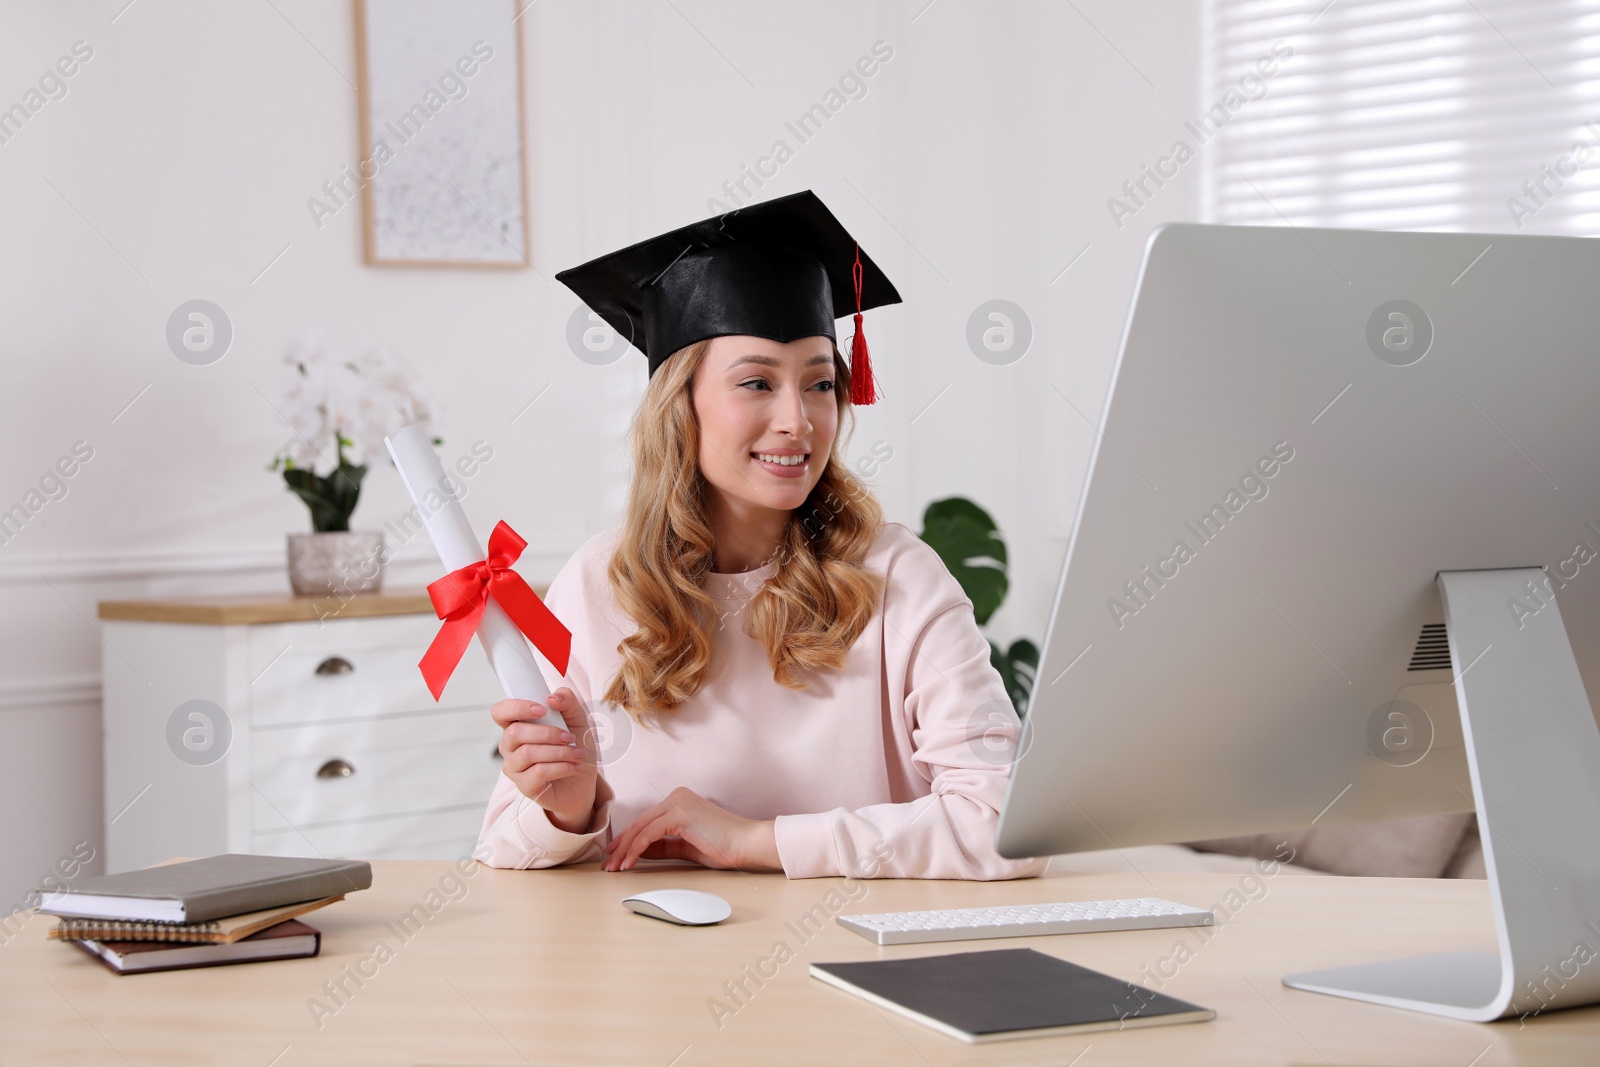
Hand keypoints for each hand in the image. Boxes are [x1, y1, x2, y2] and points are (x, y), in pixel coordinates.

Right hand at [492, 688, 596, 831]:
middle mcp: (510, 746)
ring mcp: (515, 767)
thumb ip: (567, 702)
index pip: (500, 712)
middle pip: (514, 733)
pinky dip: (562, 767)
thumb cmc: (575, 746)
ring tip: (577, 754)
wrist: (584, 779)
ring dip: (559, 752)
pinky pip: (539, 772)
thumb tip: (553, 697)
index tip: (542, 710)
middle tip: (569, 737)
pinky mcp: (524, 786)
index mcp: (518, 724)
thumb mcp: (577, 719)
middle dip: (548, 733)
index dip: (517, 708)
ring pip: (528, 753)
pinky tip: (574, 767)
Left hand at [603, 787, 780, 872]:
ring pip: (641, 828)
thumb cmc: (724, 845)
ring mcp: (677, 803)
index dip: (627, 840)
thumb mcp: (687, 847)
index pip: (646, 821)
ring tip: (615, 868)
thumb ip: (664, 846)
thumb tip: (639, 851)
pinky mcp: (679, 814)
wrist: (747, 843)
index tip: (615, 857)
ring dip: (625, 850)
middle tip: (608, 865)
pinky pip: (649, 833)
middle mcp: (676, 797)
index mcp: (679, 801)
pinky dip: (636, 849)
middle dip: (621, 846)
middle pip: (639, 823)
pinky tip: (629, 863)